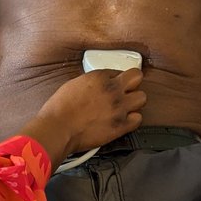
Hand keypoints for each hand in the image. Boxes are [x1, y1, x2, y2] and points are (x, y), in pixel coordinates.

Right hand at [29, 68, 146, 162]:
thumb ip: (91, 83)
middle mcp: (112, 90)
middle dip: (132, 84)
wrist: (58, 129)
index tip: (112, 85)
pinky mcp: (121, 125)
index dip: (115, 79)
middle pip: (137, 77)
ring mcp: (119, 108)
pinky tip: (123, 121)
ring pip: (141, 98)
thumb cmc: (59, 109)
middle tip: (125, 91)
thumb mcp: (74, 84)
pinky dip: (132, 120)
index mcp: (99, 77)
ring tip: (124, 107)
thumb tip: (98, 87)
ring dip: (134, 102)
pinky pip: (138, 119)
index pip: (118, 71)